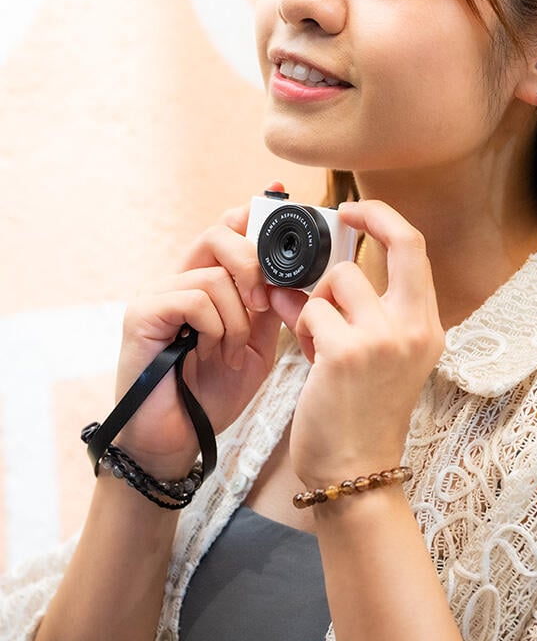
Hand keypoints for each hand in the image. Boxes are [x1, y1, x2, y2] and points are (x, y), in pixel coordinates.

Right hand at [116, 203, 282, 475]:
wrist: (175, 442)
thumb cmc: (209, 396)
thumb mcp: (255, 347)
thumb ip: (269, 309)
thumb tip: (290, 274)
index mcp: (206, 284)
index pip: (226, 230)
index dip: (250, 214)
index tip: (276, 198)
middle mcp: (178, 281)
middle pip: (218, 235)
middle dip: (252, 263)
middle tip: (262, 302)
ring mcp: (157, 295)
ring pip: (213, 274)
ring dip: (237, 318)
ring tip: (232, 353)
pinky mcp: (142, 315)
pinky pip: (193, 298)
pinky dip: (215, 326)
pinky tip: (213, 355)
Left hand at [270, 200, 444, 488]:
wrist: (354, 473)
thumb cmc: (359, 414)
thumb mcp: (371, 356)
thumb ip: (350, 311)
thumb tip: (305, 272)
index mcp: (426, 326)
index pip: (416, 248)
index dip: (385, 218)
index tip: (355, 210)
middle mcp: (414, 327)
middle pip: (398, 244)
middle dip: (364, 224)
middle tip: (341, 221)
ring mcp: (384, 339)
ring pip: (338, 280)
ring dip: (316, 302)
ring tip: (314, 337)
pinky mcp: (347, 353)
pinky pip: (311, 312)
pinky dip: (300, 328)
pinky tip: (306, 356)